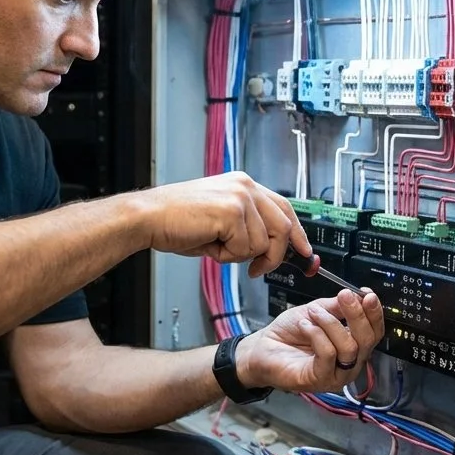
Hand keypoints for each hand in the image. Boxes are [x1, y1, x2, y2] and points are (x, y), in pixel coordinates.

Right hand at [136, 172, 310, 277]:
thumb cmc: (176, 222)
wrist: (149, 218)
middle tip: (257, 269)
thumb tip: (270, 249)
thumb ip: (246, 227)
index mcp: (243, 184)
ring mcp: (240, 198)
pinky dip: (227, 256)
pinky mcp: (232, 212)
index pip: (284, 208)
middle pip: (283, 227)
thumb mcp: (219, 221)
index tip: (305, 252)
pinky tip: (208, 243)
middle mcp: (245, 186)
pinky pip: (246, 248)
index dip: (297, 233)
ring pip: (263, 243)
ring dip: (240, 255)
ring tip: (214, 246)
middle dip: (274, 255)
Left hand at [235, 288, 384, 392]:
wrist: (262, 348)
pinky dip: (317, 335)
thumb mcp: (316, 311)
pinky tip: (304, 326)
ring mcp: (336, 374)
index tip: (366, 294)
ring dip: (330, 323)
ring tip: (312, 313)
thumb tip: (358, 296)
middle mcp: (349, 363)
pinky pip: (328, 354)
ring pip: (349, 347)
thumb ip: (338, 306)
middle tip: (345, 296)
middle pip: (368, 340)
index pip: (375, 332)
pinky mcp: (320, 380)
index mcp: (352, 346)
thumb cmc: (288, 333)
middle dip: (358, 315)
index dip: (374, 312)